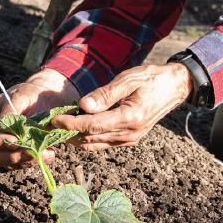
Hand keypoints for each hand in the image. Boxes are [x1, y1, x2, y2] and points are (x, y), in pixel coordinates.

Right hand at [0, 69, 80, 167]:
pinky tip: (48, 153)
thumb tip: (1, 127)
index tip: (14, 140)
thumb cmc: (28, 94)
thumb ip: (10, 110)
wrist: (44, 100)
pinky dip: (33, 161)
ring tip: (45, 153)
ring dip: (25, 160)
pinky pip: (19, 165)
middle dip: (11, 156)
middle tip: (30, 152)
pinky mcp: (13, 156)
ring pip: (5, 163)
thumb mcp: (20, 95)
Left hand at [53, 62, 190, 150]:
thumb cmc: (151, 79)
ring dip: (76, 138)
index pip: (92, 125)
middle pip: (91, 138)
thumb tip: (83, 106)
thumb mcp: (127, 80)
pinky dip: (88, 138)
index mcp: (130, 118)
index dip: (71, 124)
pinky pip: (103, 143)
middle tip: (49, 126)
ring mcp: (130, 139)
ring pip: (95, 144)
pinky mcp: (129, 140)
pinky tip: (76, 129)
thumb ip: (105, 94)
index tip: (54, 120)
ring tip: (58, 128)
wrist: (174, 88)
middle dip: (68, 133)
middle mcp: (129, 134)